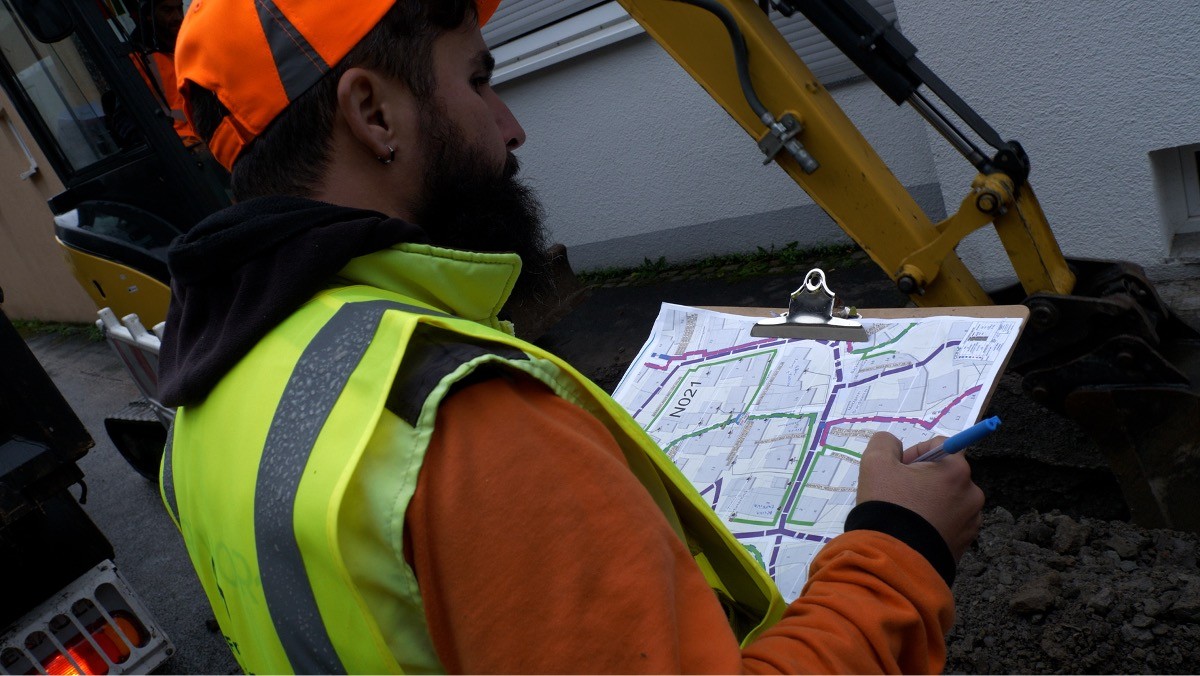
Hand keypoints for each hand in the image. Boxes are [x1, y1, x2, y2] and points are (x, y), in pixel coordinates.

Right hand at [856, 432, 984, 560]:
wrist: (894, 560)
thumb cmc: (888, 506)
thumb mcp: (875, 464)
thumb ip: (884, 443)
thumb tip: (893, 443)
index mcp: (956, 470)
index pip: (939, 445)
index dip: (914, 453)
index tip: (897, 470)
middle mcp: (972, 493)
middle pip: (945, 473)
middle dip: (921, 478)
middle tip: (897, 493)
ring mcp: (972, 520)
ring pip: (948, 498)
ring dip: (929, 500)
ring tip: (905, 516)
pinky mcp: (966, 543)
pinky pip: (950, 522)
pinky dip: (934, 521)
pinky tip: (914, 531)